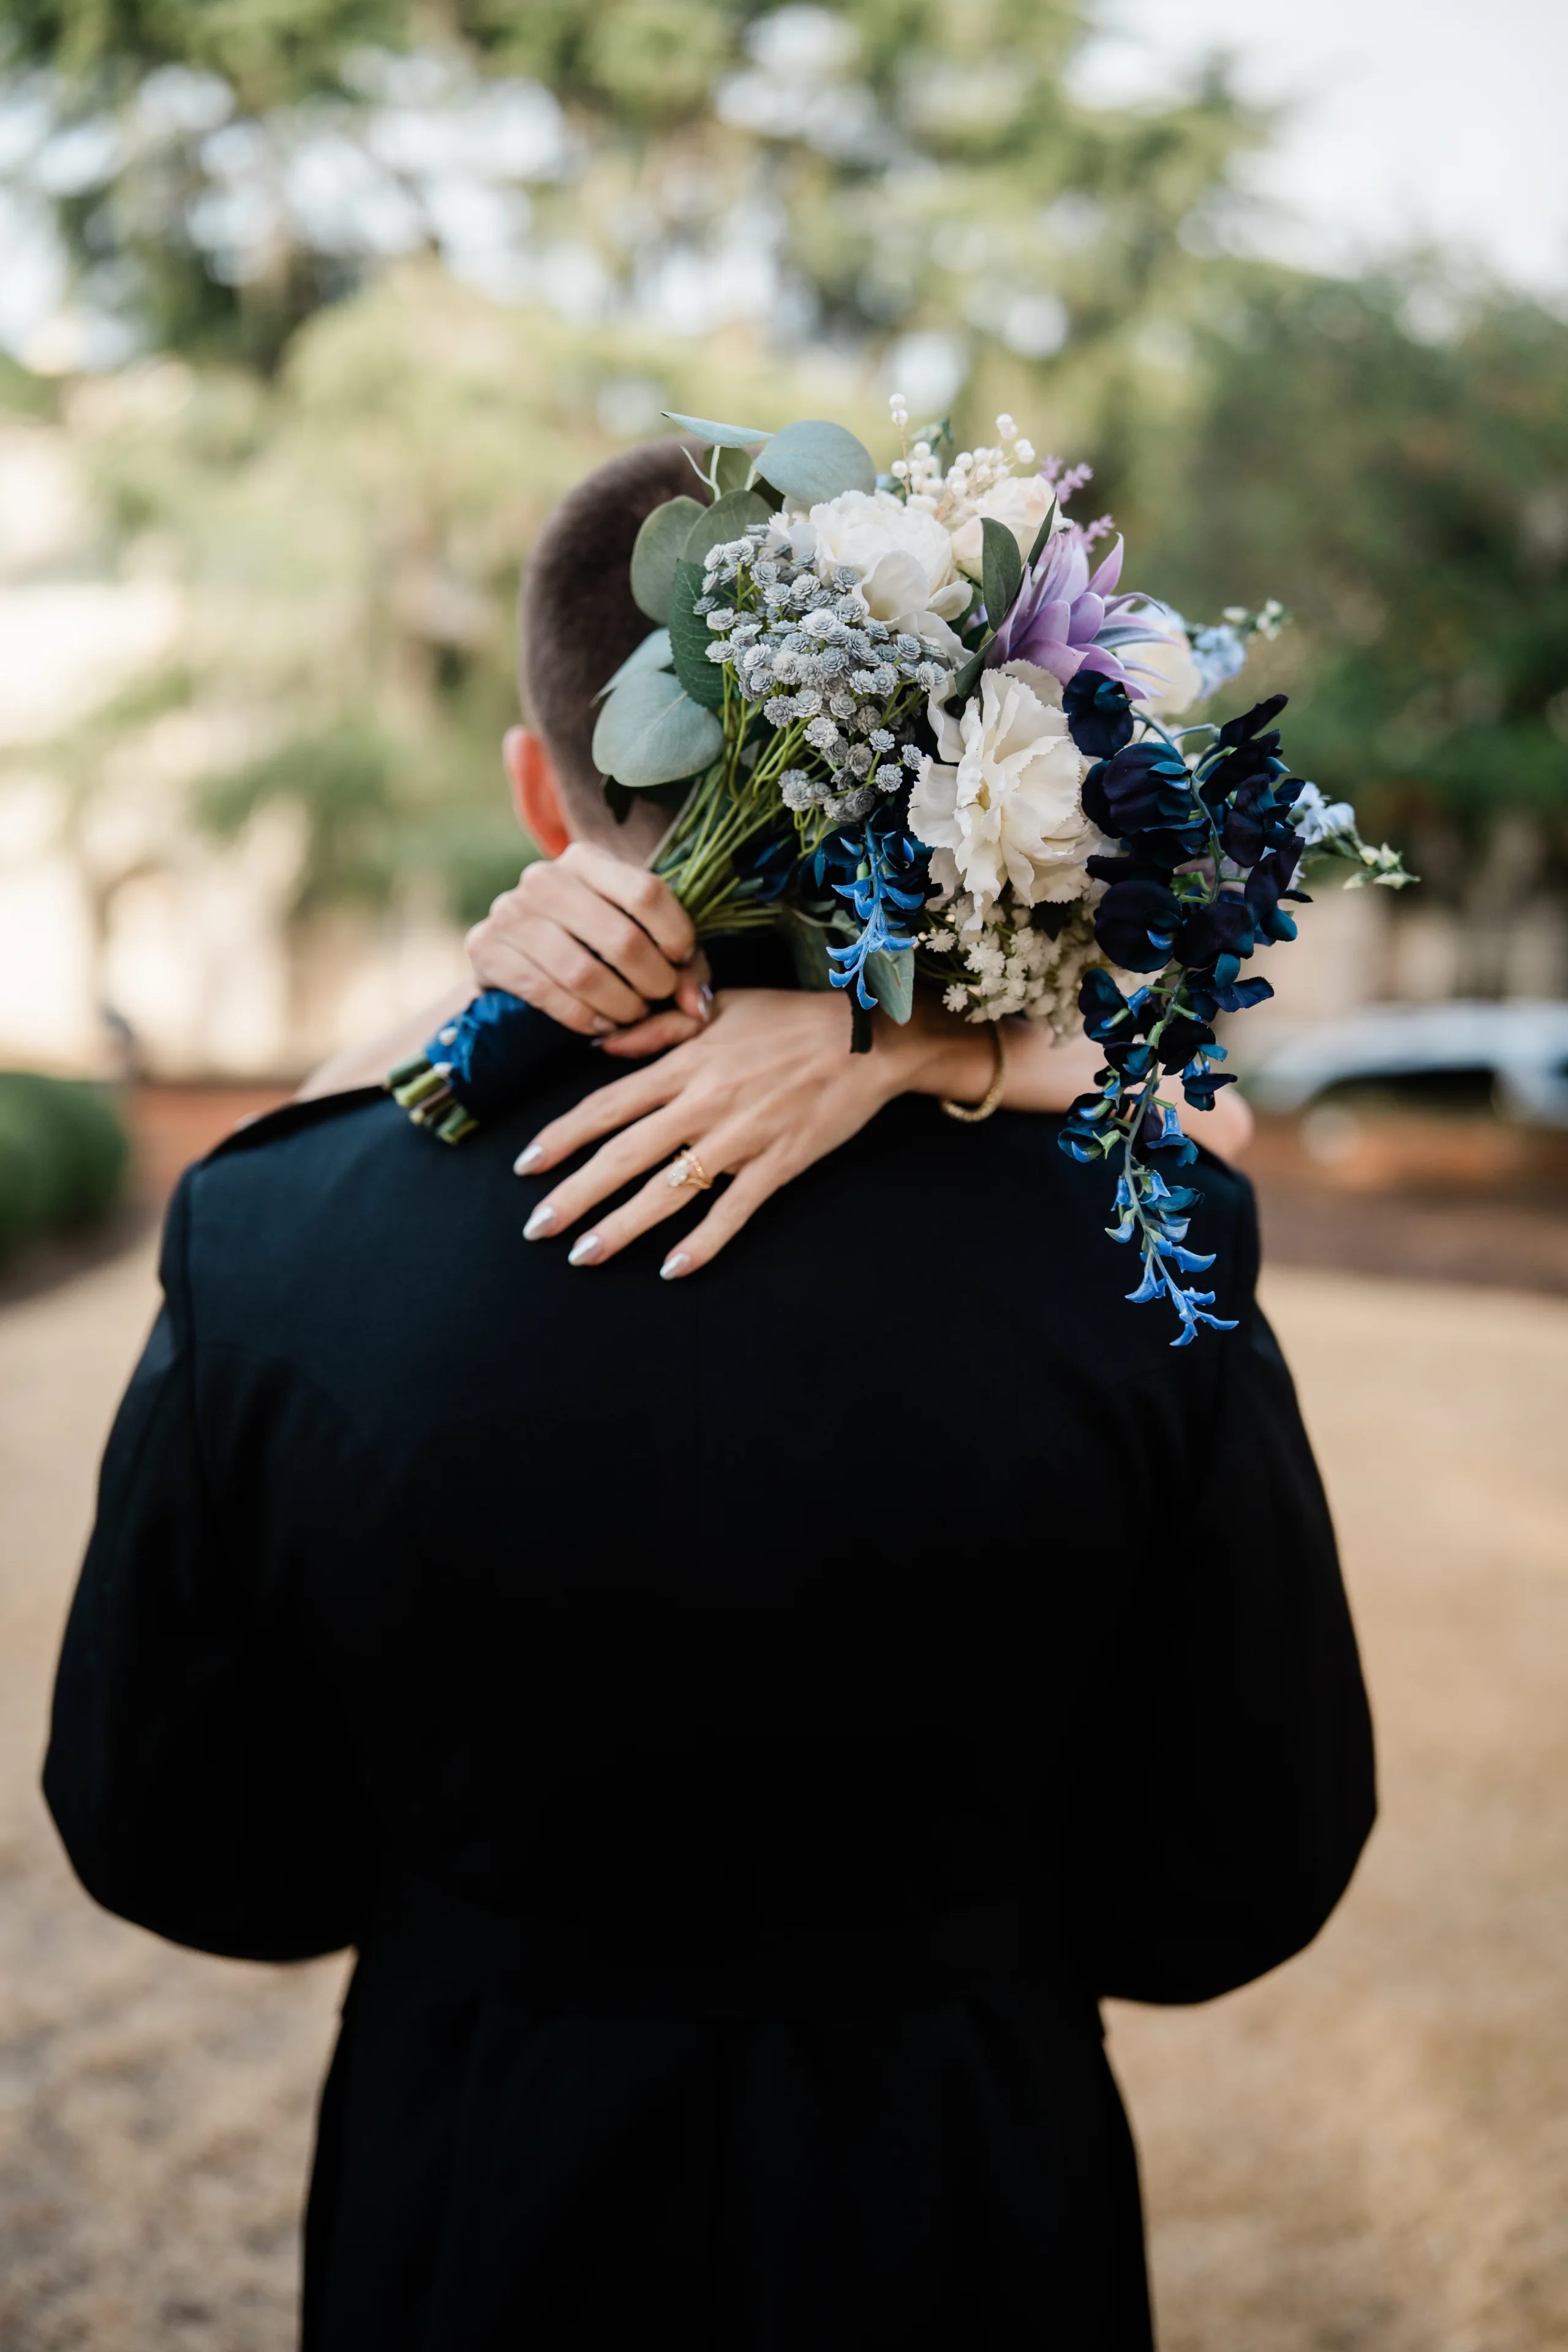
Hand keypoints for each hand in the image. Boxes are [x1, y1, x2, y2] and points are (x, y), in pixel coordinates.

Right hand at [465, 841, 712, 1056]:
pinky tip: (601, 1025)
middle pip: (621, 938)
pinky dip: (584, 1018)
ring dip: (621, 1006)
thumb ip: (682, 968)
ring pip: (583, 972)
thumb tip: (694, 1006)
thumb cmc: (594, 947)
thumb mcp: (643, 942)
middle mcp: (544, 877)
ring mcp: (510, 911)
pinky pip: (546, 993)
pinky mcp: (486, 948)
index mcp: (587, 860)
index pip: (647, 892)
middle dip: (653, 981)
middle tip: (660, 999)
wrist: (518, 962)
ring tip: (633, 1015)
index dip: (676, 934)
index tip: (684, 961)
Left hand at [514, 988, 973, 1277]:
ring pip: (669, 1190)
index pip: (607, 1105)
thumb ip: (656, 1029)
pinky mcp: (779, 1163)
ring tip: (584, 1255)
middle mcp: (703, 1103)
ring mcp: (741, 1137)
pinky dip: (704, 1243)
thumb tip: (599, 1047)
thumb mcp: (719, 1007)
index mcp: (685, 1063)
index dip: (562, 1136)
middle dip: (575, 1195)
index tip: (526, 1164)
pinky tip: (673, 1271)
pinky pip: (734, 1211)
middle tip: (536, 1229)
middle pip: (624, 1155)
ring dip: (622, 1226)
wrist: (869, 1038)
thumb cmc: (791, 1018)